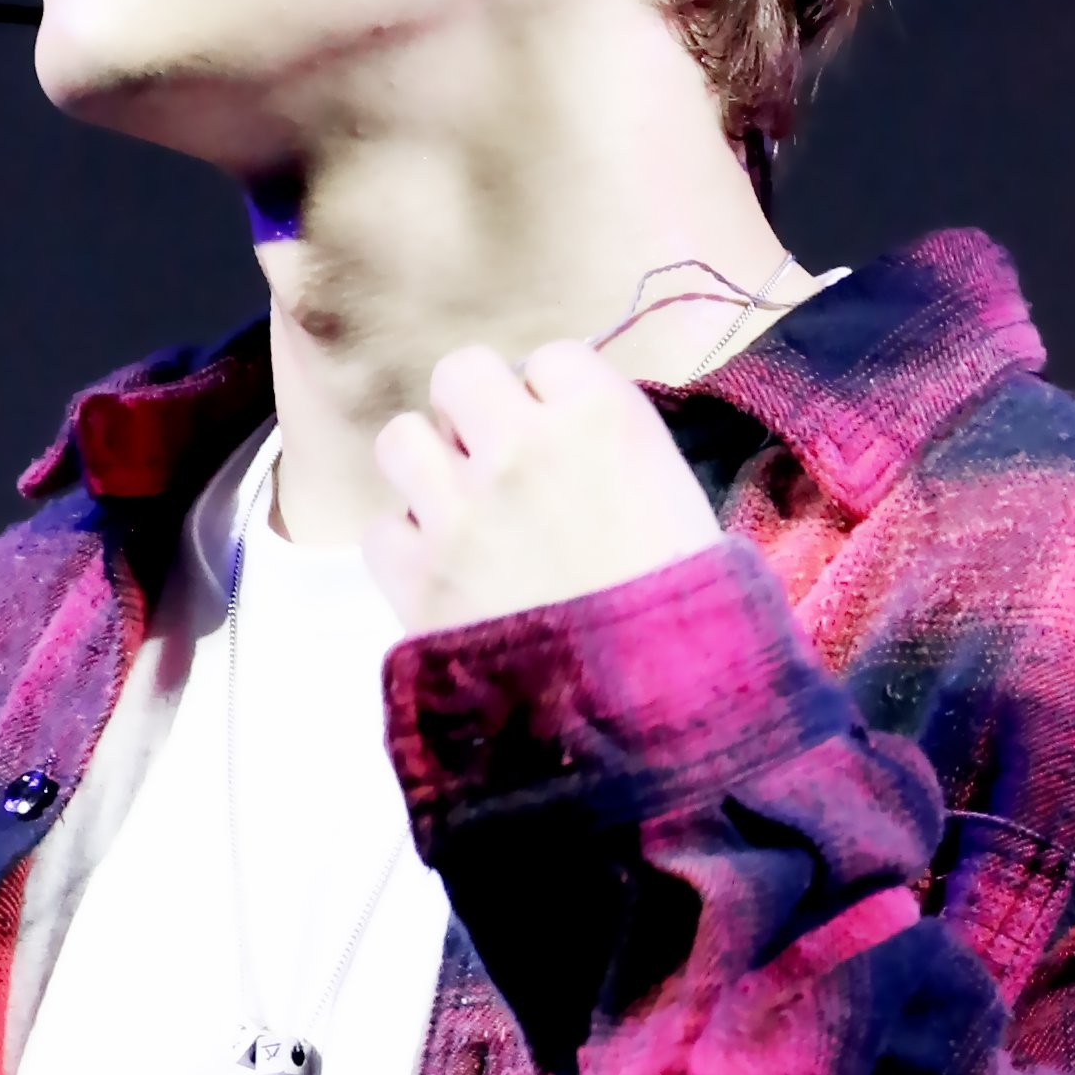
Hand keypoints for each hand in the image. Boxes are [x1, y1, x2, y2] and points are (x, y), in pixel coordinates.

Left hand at [367, 339, 720, 633]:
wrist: (652, 716)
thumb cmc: (691, 613)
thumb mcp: (683, 505)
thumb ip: (618, 451)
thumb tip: (567, 435)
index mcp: (605, 420)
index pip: (551, 358)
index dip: (554, 397)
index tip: (565, 438)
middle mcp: (523, 448)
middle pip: (462, 372)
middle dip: (476, 412)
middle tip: (499, 463)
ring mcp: (461, 511)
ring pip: (403, 437)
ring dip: (428, 470)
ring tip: (462, 514)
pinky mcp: (419, 577)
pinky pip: (383, 528)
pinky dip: (409, 548)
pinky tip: (447, 574)